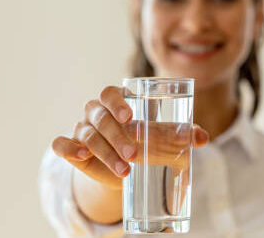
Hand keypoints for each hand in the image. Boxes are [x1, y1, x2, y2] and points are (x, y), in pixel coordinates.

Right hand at [51, 86, 208, 188]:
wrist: (122, 169)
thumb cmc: (142, 144)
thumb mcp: (159, 139)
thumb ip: (179, 135)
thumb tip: (202, 137)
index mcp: (117, 102)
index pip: (111, 93)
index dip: (117, 101)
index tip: (130, 115)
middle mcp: (96, 113)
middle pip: (99, 115)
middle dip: (116, 134)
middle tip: (134, 153)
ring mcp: (81, 129)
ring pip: (87, 134)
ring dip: (104, 152)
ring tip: (124, 170)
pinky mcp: (70, 148)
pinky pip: (61, 144)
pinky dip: (68, 148)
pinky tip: (80, 156)